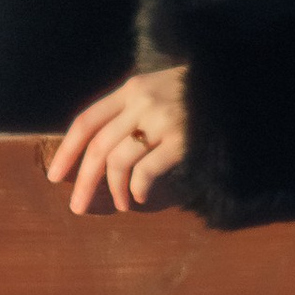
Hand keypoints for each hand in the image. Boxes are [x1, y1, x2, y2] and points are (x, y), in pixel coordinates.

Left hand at [48, 64, 188, 214]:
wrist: (239, 88)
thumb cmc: (198, 93)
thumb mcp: (160, 88)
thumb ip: (132, 109)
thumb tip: (101, 149)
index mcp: (132, 88)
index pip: (87, 121)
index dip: (67, 150)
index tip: (55, 176)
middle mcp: (142, 102)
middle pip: (99, 146)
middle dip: (83, 180)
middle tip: (77, 207)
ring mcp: (162, 120)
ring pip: (119, 162)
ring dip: (114, 190)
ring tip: (120, 204)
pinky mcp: (182, 140)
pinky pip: (146, 171)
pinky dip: (138, 189)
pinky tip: (140, 197)